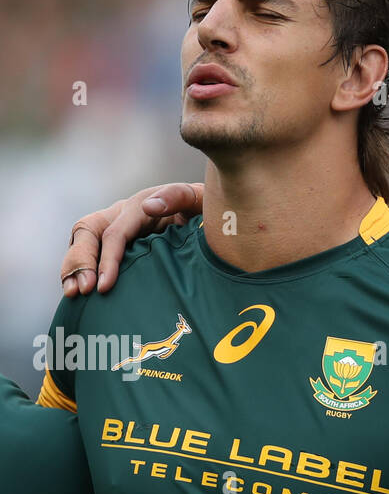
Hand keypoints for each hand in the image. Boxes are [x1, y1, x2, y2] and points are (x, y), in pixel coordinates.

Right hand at [61, 182, 203, 296]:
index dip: (107, 258)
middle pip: (87, 232)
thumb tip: (148, 206)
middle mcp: (121, 216)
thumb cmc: (206, 211)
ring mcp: (115, 231)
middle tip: (82, 290)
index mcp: (139, 207)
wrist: (211, 219)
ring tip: (73, 294)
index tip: (105, 286)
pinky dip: (81, 274)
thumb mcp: (197, 199)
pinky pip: (91, 257)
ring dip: (73, 268)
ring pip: (83, 243)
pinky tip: (80, 296)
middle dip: (79, 260)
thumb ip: (178, 196)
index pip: (115, 232)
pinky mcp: (117, 248)